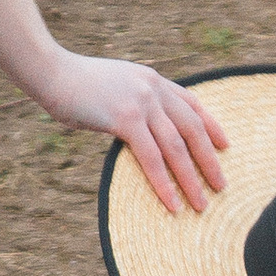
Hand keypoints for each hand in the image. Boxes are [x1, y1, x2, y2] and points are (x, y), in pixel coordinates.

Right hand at [36, 53, 228, 212]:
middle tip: (221, 185)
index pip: (192, 104)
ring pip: (177, 147)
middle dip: (209, 160)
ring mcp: (141, 104)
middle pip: (192, 129)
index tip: (225, 144)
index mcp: (152, 80)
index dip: (211, 125)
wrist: (51, 71)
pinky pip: (152, 158)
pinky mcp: (125, 119)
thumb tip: (137, 127)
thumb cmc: (74, 84)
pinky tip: (173, 203)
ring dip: (192, 179)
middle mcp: (153, 90)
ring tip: (202, 203)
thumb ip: (131, 103)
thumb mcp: (113, 87)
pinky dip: (165, 183)